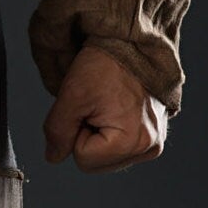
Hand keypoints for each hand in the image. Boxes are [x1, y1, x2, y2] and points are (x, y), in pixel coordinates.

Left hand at [43, 43, 168, 173]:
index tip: (89, 106)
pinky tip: (117, 109)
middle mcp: (149, 147)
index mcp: (132, 142)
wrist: (134, 43)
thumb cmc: (105, 65)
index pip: (83, 159)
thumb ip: (57, 131)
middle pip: (96, 164)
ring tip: (108, 105)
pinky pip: (120, 148)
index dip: (76, 132)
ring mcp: (154, 143)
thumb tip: (53, 158)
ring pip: (106, 158)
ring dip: (99, 134)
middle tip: (97, 105)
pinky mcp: (155, 136)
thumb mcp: (72, 95)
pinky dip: (112, 132)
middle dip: (88, 136)